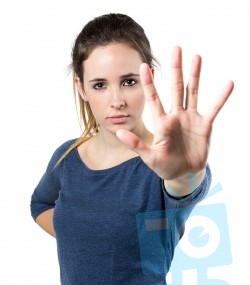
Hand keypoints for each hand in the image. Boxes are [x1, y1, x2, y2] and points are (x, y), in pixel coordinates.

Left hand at [116, 46, 233, 180]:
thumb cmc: (164, 165)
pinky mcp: (204, 125)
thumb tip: (118, 133)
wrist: (183, 174)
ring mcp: (191, 118)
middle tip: (175, 48)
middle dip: (175, 69)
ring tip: (196, 57)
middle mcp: (176, 115)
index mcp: (161, 122)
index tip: (143, 66)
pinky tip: (228, 84)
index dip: (149, 83)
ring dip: (195, 75)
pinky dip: (221, 97)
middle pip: (175, 88)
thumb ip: (136, 144)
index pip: (153, 99)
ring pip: (193, 92)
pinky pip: (213, 109)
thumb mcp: (149, 156)